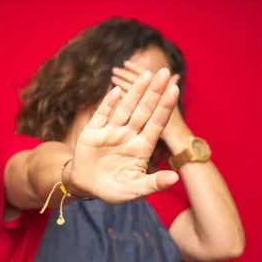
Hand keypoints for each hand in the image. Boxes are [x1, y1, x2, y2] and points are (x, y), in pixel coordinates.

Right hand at [69, 68, 179, 203]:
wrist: (86, 187)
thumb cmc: (114, 189)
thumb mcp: (135, 189)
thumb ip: (154, 183)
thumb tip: (175, 178)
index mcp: (142, 147)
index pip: (156, 123)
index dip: (164, 107)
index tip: (174, 90)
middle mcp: (129, 135)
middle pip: (144, 110)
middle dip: (154, 92)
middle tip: (164, 72)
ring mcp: (111, 131)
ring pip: (125, 108)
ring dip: (135, 92)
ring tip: (146, 75)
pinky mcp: (93, 132)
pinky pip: (102, 115)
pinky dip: (109, 104)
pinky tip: (117, 91)